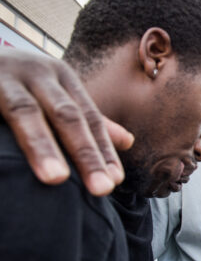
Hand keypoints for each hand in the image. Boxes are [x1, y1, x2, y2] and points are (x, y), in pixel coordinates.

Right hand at [0, 49, 133, 195]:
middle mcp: (36, 73)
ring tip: (57, 179)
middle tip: (102, 188)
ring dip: (42, 146)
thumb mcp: (55, 93)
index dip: (103, 150)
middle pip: (66, 115)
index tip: (115, 180)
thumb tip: (128, 142)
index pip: (89, 117)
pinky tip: (4, 165)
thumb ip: (87, 119)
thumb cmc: (19, 82)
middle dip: (86, 153)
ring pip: (25, 112)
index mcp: (61, 77)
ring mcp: (1, 76)